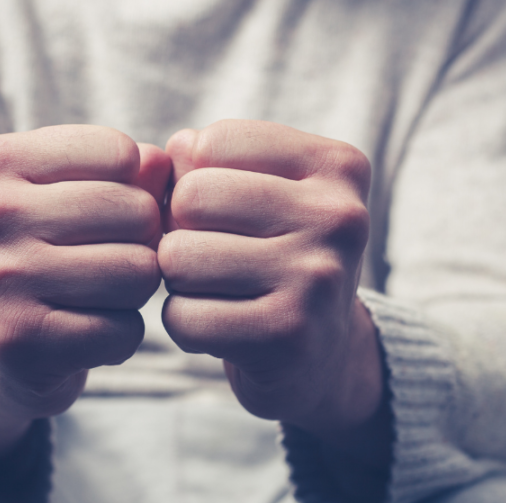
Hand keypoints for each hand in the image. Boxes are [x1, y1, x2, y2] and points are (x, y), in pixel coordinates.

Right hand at [0, 125, 170, 461]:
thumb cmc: (49, 255)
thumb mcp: (74, 196)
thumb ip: (128, 171)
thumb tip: (162, 164)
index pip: (121, 153)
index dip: (136, 189)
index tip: (105, 214)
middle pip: (137, 213)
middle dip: (143, 243)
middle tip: (109, 262)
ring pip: (138, 272)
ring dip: (136, 291)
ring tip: (99, 296)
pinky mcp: (19, 341)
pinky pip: (124, 331)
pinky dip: (121, 337)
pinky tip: (87, 335)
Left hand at [160, 120, 387, 457]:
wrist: (324, 357)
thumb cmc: (277, 260)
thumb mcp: (262, 196)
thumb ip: (208, 163)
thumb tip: (167, 154)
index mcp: (336, 166)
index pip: (212, 144)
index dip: (191, 182)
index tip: (220, 215)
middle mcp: (339, 218)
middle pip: (191, 198)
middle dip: (179, 231)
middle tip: (208, 258)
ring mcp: (318, 278)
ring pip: (179, 257)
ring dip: (179, 281)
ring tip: (216, 290)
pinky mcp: (289, 337)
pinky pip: (184, 317)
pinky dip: (184, 324)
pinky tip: (220, 327)